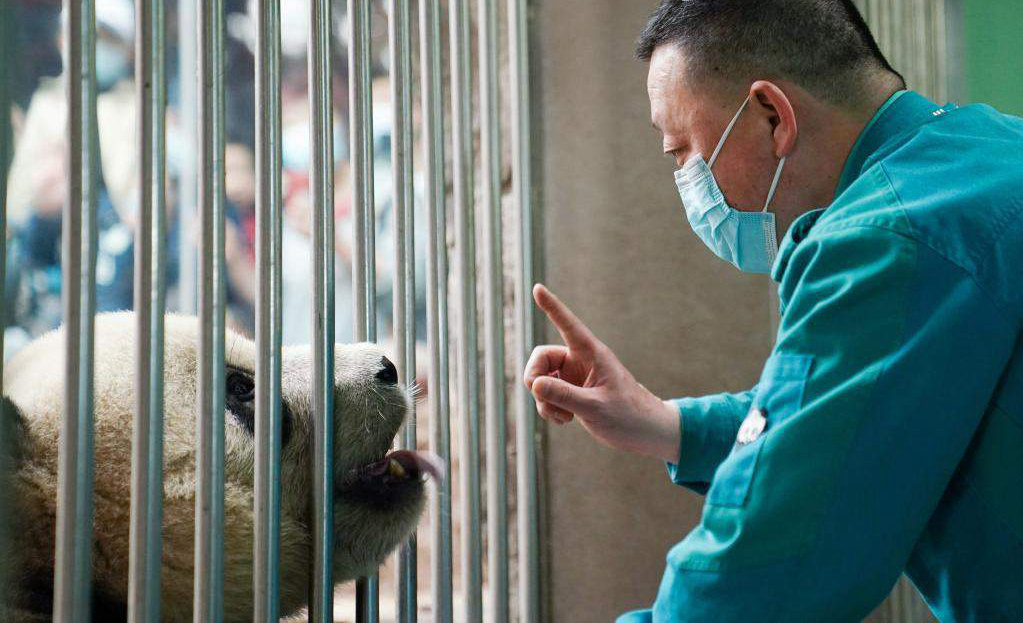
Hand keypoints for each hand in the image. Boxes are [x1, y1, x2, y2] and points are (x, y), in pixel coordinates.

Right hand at [523, 284, 681, 463]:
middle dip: (535, 379)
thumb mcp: (595, 407)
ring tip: (563, 417)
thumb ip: (564, 395)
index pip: (567, 325)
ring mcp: (574, 378)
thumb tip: (534, 384)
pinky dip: (549, 409)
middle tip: (540, 396)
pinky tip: (565, 420)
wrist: (644, 432)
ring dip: (544, 400)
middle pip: (541, 358)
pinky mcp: (571, 393)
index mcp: (591, 353)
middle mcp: (580, 361)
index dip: (552, 307)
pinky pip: (546, 395)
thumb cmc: (628, 414)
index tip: (537, 288)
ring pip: (541, 380)